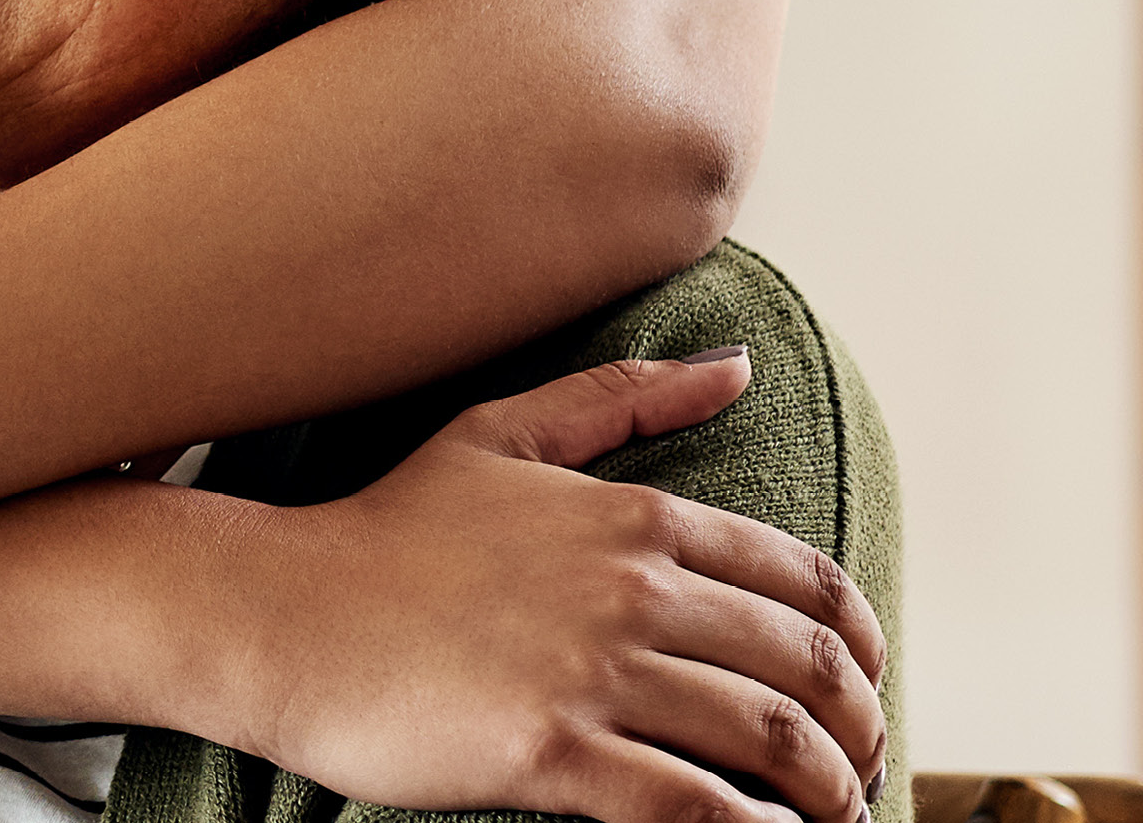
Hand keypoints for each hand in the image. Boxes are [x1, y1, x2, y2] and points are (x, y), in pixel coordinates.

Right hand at [207, 355, 891, 822]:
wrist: (274, 613)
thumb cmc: (383, 533)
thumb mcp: (503, 437)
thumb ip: (624, 400)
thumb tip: (738, 363)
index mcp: (636, 517)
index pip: (804, 582)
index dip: (862, 644)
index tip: (867, 688)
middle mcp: (633, 589)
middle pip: (808, 666)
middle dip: (860, 729)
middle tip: (861, 770)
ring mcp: (594, 672)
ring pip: (769, 738)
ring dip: (826, 790)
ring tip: (833, 818)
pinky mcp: (552, 753)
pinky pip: (693, 805)